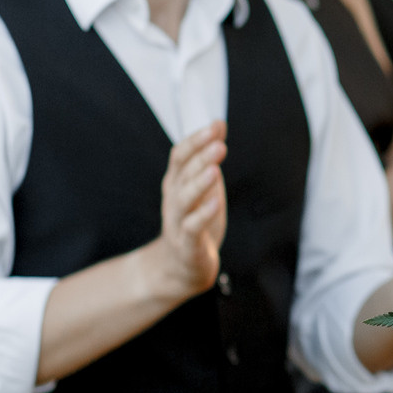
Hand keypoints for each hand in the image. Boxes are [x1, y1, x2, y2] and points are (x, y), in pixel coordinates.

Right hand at [145, 122, 226, 302]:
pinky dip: (203, 215)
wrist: (180, 267)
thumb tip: (218, 124)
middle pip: (183, 175)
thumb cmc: (194, 221)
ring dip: (199, 184)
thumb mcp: (203, 187)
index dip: (196, 140)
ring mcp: (178, 223)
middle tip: (218, 143)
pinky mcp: (187, 245)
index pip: (180, 156)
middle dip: (200, 157)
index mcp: (176, 184)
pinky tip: (216, 202)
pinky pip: (193, 228)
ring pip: (185, 200)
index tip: (215, 125)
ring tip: (215, 170)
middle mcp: (174, 200)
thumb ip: (208, 158)